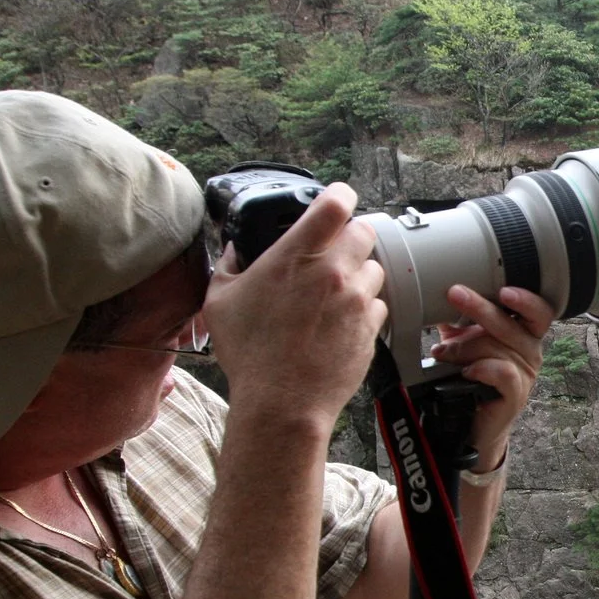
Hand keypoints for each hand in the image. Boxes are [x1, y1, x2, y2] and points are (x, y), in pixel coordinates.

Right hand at [203, 183, 385, 428]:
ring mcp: (358, 300)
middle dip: (350, 237)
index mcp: (297, 256)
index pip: (335, 203)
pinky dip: (364, 308)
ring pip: (374, 268)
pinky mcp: (372, 327)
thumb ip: (228, 266)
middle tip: (332, 253)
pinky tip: (341, 323)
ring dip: (359, 274)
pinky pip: (378, 304)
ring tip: (334, 294)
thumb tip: (234, 250)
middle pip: (364, 231)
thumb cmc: (250, 355)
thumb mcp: (220, 301)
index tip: (335, 199)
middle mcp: (334, 272)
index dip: (339, 195)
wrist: (282, 403)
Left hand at [431, 285, 550, 468]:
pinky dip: (481, 367)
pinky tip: (466, 371)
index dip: (526, 300)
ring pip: (499, 348)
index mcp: (524, 334)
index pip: (539, 311)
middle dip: (480, 308)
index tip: (503, 291)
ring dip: (466, 347)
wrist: (472, 421)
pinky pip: (502, 372)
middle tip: (455, 295)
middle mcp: (530, 351)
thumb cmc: (472, 378)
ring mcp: (526, 374)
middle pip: (511, 324)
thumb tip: (436, 294)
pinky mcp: (516, 394)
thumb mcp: (465, 342)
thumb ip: (459, 320)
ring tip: (442, 353)